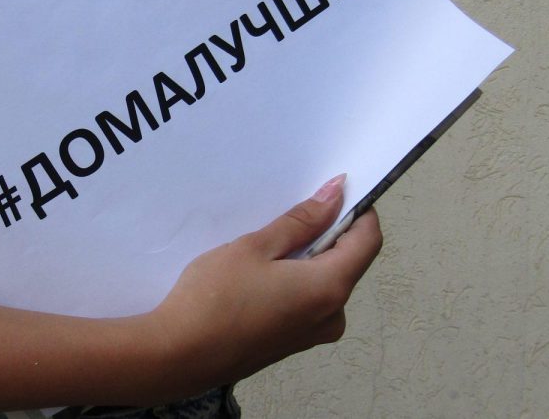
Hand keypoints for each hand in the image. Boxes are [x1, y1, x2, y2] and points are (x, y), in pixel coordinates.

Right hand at [147, 174, 381, 394]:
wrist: (180, 355)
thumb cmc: (214, 300)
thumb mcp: (256, 247)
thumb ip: (301, 221)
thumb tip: (335, 196)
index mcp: (330, 289)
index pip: (368, 240)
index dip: (357, 211)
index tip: (334, 193)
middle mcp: (332, 315)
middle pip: (349, 262)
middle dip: (327, 235)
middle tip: (287, 218)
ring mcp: (313, 334)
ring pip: (326, 282)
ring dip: (307, 259)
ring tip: (266, 250)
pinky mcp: (293, 343)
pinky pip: (309, 302)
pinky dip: (296, 281)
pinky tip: (260, 277)